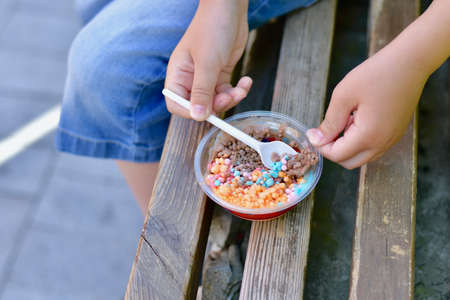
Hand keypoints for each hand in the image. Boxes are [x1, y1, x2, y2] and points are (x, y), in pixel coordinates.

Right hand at [164, 0, 251, 120]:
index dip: (190, 112)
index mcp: (178, 74)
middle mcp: (190, 78)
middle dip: (216, 105)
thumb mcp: (207, 63)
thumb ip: (202, 91)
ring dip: (230, 98)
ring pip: (216, 100)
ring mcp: (206, 76)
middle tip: (229, 97)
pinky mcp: (221, 73)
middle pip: (199, 105)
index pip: (176, 103)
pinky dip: (238, 90)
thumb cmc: (212, 28)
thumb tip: (198, 116)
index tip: (206, 112)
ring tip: (240, 89)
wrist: (229, 8)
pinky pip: (228, 91)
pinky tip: (246, 81)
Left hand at [306, 47, 427, 168]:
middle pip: (349, 162)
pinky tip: (356, 119)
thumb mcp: (344, 96)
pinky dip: (360, 141)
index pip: (337, 155)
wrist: (410, 61)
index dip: (321, 147)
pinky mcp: (396, 132)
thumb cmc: (376, 74)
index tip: (312, 132)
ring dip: (346, 146)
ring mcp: (392, 139)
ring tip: (343, 120)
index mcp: (368, 136)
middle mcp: (382, 143)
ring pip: (362, 156)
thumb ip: (330, 122)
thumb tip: (317, 140)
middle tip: (324, 130)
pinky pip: (373, 147)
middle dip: (332, 150)